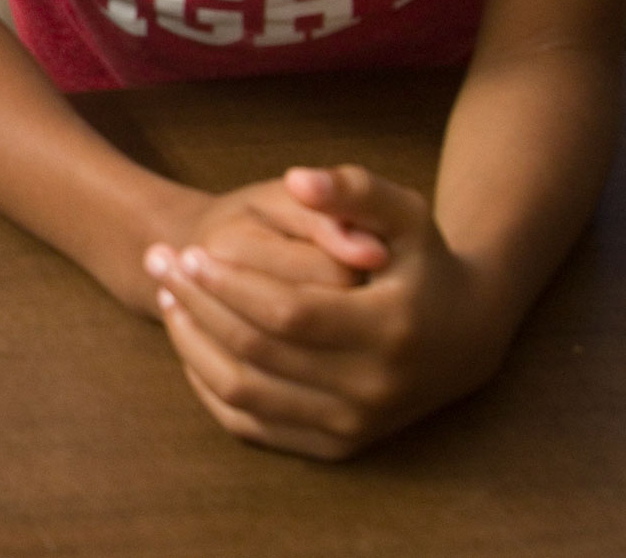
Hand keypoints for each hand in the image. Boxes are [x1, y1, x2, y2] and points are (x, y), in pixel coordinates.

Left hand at [147, 165, 503, 458]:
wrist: (465, 335)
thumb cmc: (424, 261)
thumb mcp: (406, 214)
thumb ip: (354, 188)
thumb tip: (298, 178)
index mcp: (391, 330)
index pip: (287, 313)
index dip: (229, 284)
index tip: (188, 251)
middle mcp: (374, 389)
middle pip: (257, 352)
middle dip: (198, 304)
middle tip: (160, 263)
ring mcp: (354, 426)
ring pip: (245, 393)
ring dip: (192, 343)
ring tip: (166, 296)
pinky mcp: (337, 447)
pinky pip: (251, 424)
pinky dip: (209, 384)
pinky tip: (190, 338)